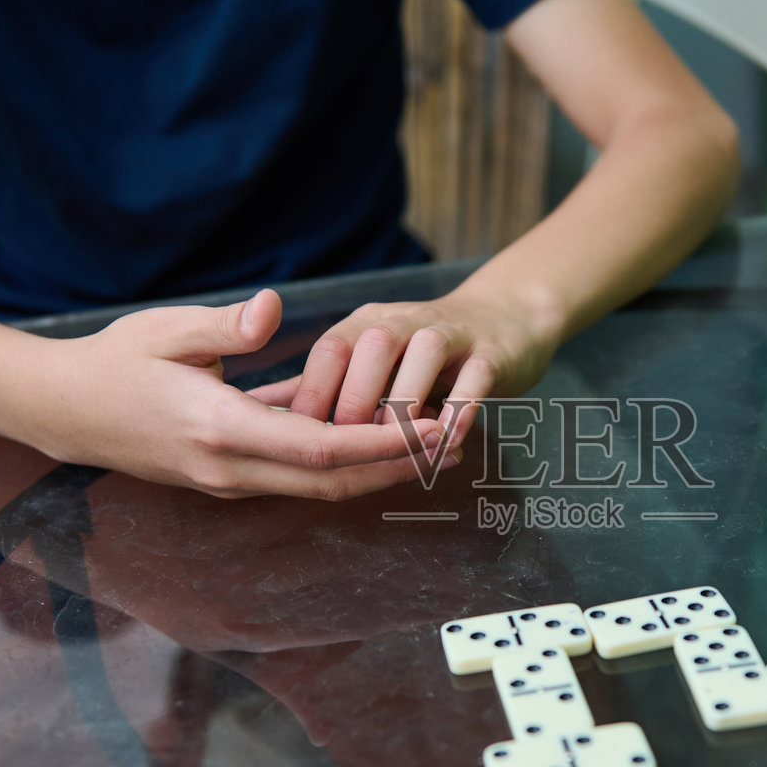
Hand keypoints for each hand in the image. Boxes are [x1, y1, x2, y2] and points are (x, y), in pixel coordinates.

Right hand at [25, 289, 454, 498]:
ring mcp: (227, 480)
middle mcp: (228, 469)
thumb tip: (275, 309)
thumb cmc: (112, 361)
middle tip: (453, 441)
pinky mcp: (226, 477)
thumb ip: (226, 326)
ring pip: (316, 485)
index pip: (319, 448)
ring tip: (428, 441)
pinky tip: (372, 436)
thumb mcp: (166, 330)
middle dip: (396, 465)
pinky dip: (338, 462)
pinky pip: (294, 475)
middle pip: (331, 481)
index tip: (432, 428)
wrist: (61, 410)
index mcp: (218, 430)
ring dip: (373, 468)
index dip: (382, 443)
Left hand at [269, 281, 564, 446]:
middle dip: (355, 403)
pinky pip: (474, 380)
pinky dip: (460, 411)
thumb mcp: (372, 360)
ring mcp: (451, 335)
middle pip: (372, 350)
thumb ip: (325, 386)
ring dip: (405, 407)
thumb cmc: (422, 355)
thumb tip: (261, 414)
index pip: (331, 350)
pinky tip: (447, 443)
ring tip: (395, 449)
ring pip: (423, 359)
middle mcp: (405, 321)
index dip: (314, 395)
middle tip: (348, 449)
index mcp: (366, 324)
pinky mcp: (491, 353)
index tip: (300, 439)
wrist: (506, 318)